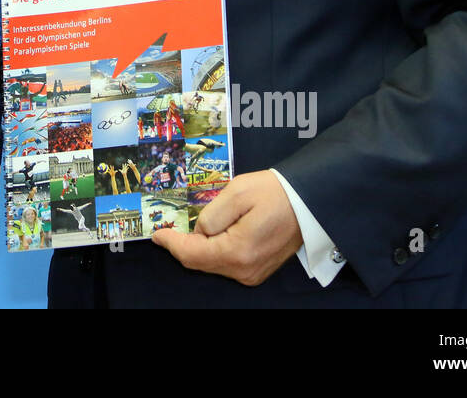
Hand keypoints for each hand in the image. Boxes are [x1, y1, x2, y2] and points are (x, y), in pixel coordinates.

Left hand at [151, 170, 301, 286]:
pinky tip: (211, 235)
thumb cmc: (275, 193)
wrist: (309, 201)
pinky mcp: (258, 269)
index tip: (157, 235)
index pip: (192, 254)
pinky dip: (214, 251)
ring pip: (213, 264)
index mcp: (238, 251)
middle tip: (168, 231)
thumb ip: (211, 214)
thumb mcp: (237, 193)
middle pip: (200, 262)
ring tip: (189, 229)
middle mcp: (245, 269)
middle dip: (182, 246)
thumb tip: (198, 231)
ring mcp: (253, 272)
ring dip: (198, 249)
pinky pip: (226, 263)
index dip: (171, 244)